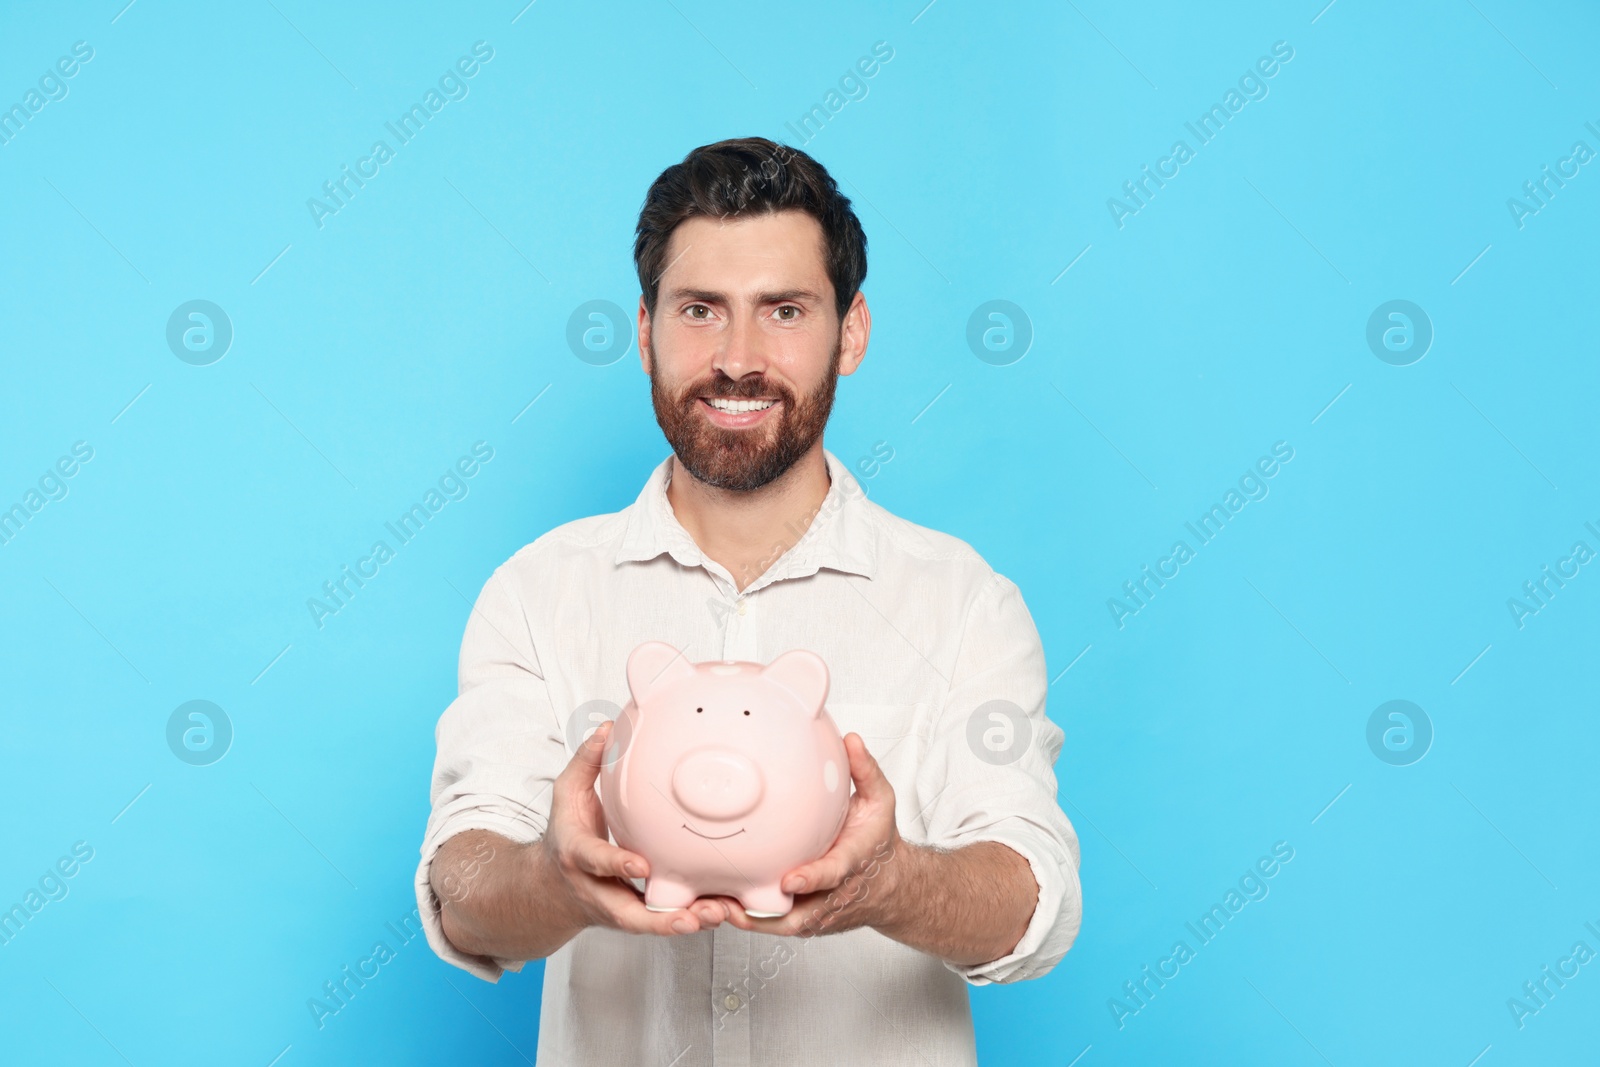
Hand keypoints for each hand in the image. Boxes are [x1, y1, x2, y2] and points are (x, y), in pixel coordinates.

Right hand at [539, 721, 727, 935]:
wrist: (551, 889)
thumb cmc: (565, 835)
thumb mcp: (566, 795)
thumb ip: (587, 761)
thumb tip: (607, 727)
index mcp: (579, 858)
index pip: (595, 862)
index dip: (616, 865)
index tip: (642, 865)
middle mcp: (598, 890)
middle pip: (629, 915)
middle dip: (661, 918)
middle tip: (695, 914)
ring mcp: (618, 909)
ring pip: (652, 924)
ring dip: (687, 921)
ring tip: (720, 913)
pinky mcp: (637, 916)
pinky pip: (665, 920)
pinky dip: (693, 918)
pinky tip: (723, 910)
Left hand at [718, 732, 903, 937]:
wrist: (889, 885)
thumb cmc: (878, 842)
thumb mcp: (880, 802)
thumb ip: (865, 771)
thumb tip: (850, 740)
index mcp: (851, 863)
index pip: (833, 874)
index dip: (812, 879)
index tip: (789, 880)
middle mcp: (833, 894)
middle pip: (799, 913)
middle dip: (765, 913)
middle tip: (730, 904)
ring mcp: (818, 911)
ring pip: (781, 924)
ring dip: (747, 918)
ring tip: (713, 906)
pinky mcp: (805, 919)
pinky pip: (774, 923)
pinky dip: (748, 918)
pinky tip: (719, 904)